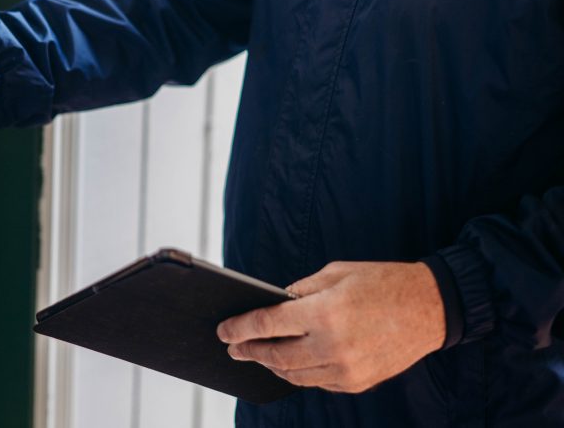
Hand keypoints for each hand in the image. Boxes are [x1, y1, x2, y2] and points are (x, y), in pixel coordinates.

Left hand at [216, 261, 445, 393]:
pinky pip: (317, 381)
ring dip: (271, 365)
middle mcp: (333, 345)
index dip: (239, 328)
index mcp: (324, 312)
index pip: (267, 324)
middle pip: (275, 355)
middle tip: (233, 347)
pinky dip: (299, 373)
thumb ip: (301, 291)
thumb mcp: (336, 273)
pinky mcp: (358, 382)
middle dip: (249, 350)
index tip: (223, 331)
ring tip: (258, 355)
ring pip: (294, 375)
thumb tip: (274, 306)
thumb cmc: (381, 282)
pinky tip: (290, 363)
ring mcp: (346, 369)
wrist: (431, 308)